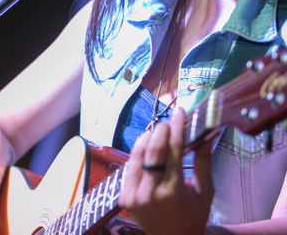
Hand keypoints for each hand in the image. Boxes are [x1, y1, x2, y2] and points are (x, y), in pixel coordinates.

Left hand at [118, 108, 214, 234]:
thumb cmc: (194, 217)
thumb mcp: (205, 193)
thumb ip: (204, 164)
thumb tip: (206, 135)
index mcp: (172, 192)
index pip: (173, 151)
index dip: (176, 128)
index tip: (180, 112)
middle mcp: (150, 192)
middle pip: (152, 150)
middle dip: (160, 130)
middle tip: (168, 120)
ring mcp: (133, 194)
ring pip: (137, 156)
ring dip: (147, 138)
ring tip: (157, 130)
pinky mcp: (123, 196)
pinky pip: (130, 167)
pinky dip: (138, 153)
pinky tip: (146, 144)